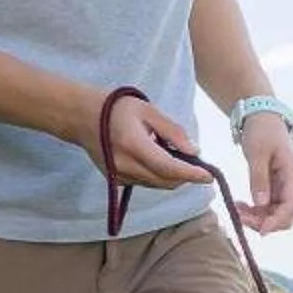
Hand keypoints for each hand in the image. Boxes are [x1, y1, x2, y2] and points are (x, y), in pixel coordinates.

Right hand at [83, 88, 203, 191]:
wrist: (83, 117)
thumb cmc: (117, 108)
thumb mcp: (149, 111)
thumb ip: (173, 132)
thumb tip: (194, 151)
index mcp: (134, 146)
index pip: (168, 167)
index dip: (191, 174)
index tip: (209, 176)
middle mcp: (125, 166)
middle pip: (165, 181)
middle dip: (185, 176)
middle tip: (196, 162)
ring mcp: (119, 176)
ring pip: (157, 184)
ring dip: (172, 176)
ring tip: (174, 156)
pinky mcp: (116, 180)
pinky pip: (146, 183)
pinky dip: (158, 175)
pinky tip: (157, 158)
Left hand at [235, 115, 292, 231]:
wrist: (263, 118)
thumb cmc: (262, 132)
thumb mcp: (257, 153)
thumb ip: (259, 179)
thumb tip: (261, 204)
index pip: (290, 207)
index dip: (276, 222)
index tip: (260, 231)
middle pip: (284, 216)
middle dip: (263, 222)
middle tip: (239, 216)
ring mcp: (285, 189)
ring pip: (274, 215)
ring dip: (256, 218)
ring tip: (235, 208)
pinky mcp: (275, 189)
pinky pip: (267, 208)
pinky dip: (254, 211)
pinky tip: (239, 205)